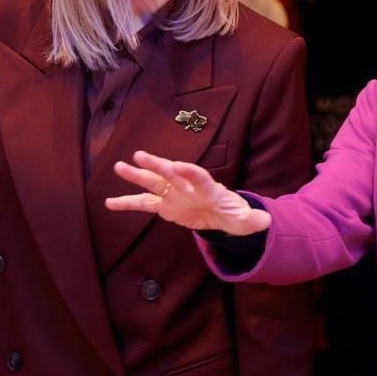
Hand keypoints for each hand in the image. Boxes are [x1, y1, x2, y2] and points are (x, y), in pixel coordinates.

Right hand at [106, 150, 270, 235]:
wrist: (223, 215)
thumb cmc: (235, 214)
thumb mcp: (245, 220)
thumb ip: (253, 220)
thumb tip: (267, 220)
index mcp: (209, 189)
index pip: (199, 177)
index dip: (190, 172)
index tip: (178, 165)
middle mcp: (189, 187)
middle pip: (172, 174)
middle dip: (158, 165)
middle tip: (140, 155)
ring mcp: (175, 194)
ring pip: (154, 183)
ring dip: (137, 175)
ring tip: (118, 166)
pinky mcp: (165, 205)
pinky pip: (144, 203)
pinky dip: (128, 203)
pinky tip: (109, 203)